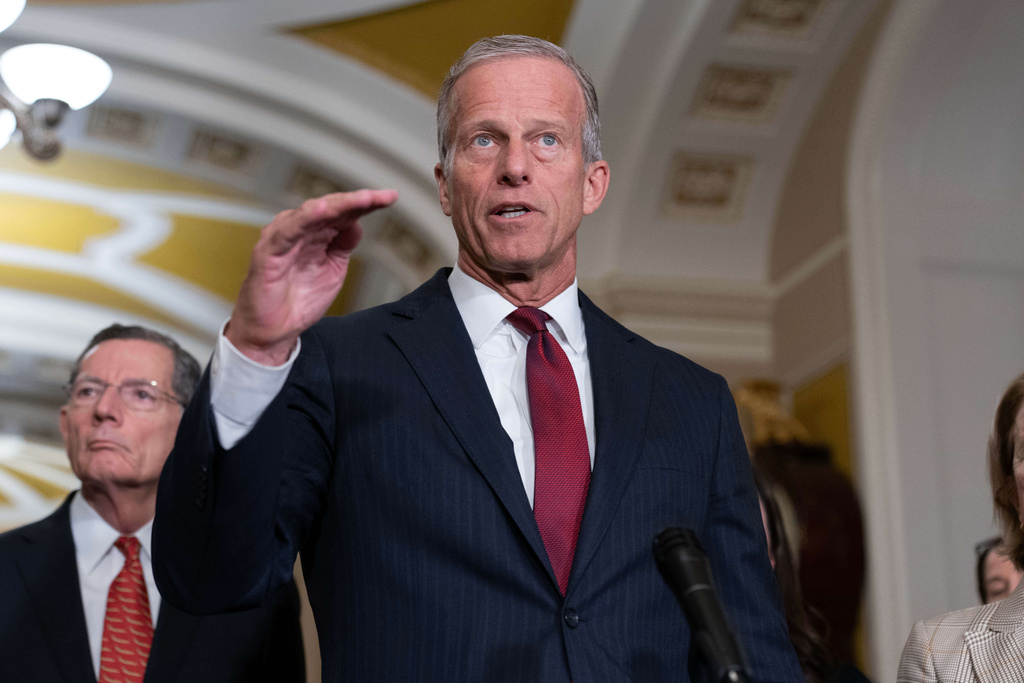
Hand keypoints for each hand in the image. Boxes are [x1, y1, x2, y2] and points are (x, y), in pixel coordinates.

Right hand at [227, 189, 398, 364]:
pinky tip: (324, 211)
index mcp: (316, 233)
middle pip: (331, 207)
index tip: (390, 197)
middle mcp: (300, 230)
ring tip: (362, 199)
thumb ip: (344, 244)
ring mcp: (283, 238)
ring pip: (312, 213)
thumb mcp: (333, 269)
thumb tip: (358, 222)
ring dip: (338, 205)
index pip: (344, 212)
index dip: (366, 204)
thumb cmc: (299, 299)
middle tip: (380, 196)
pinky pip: (288, 231)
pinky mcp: (268, 251)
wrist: (274, 331)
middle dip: (357, 201)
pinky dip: (306, 219)